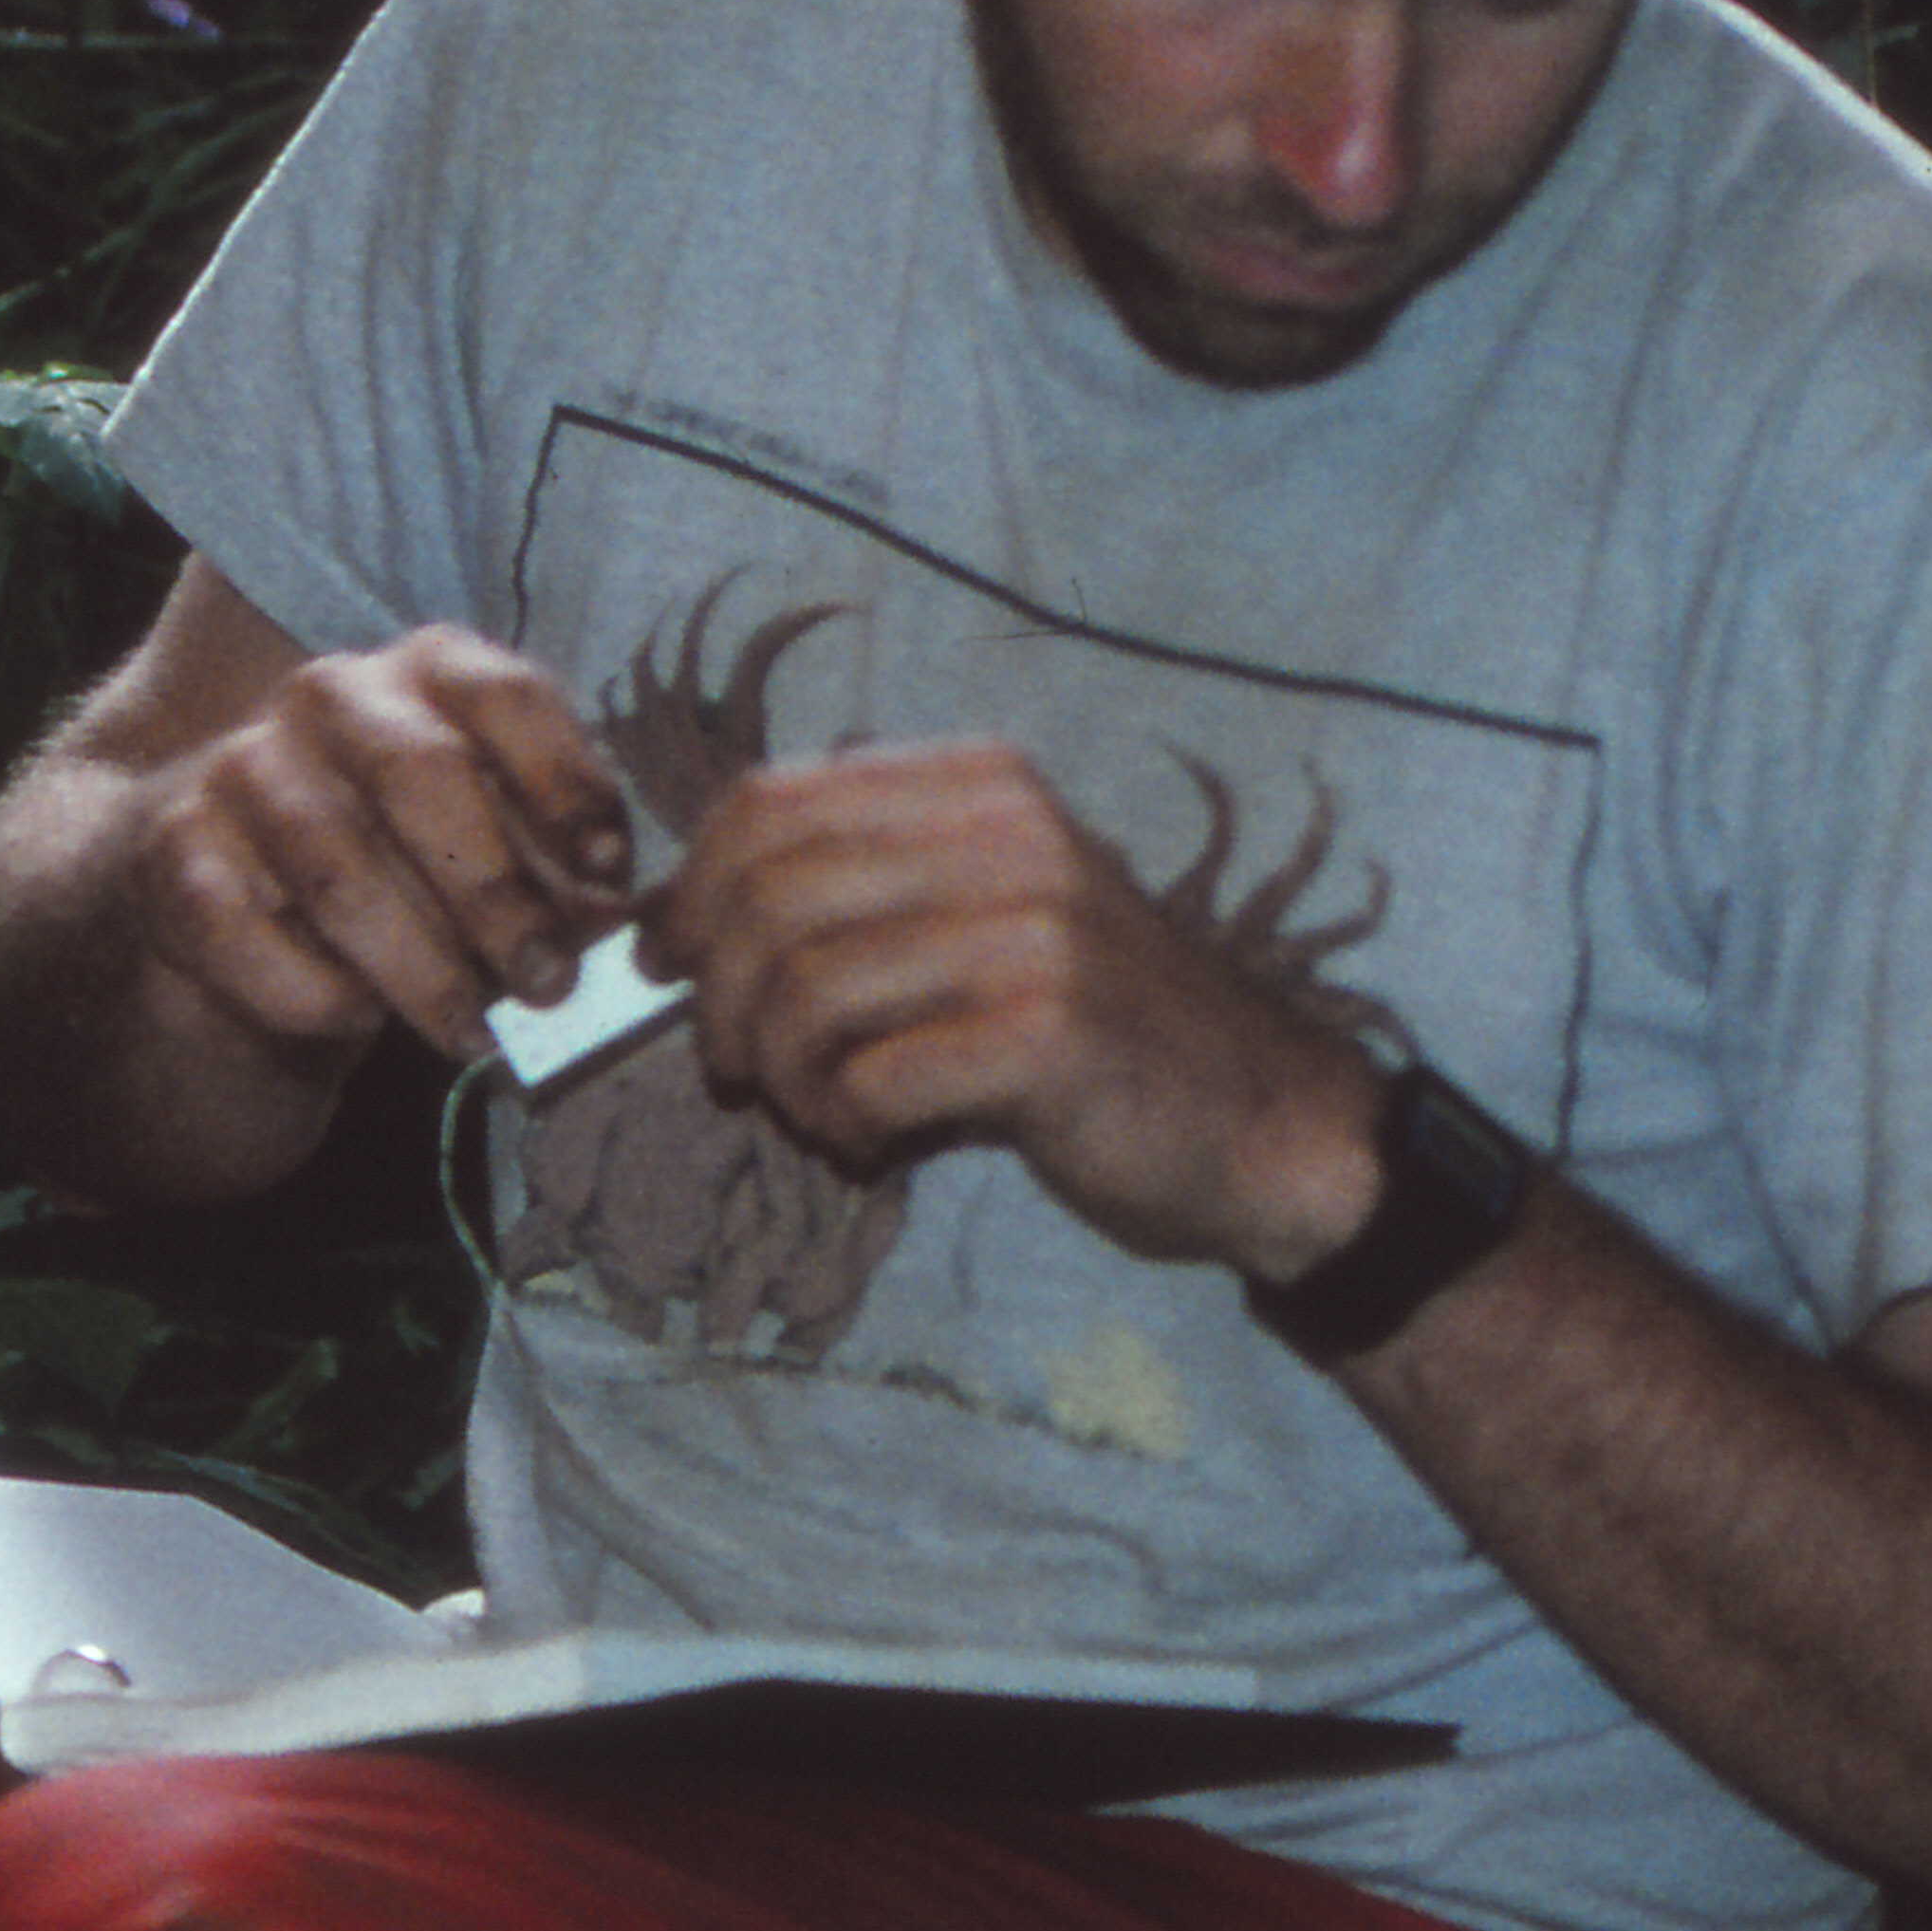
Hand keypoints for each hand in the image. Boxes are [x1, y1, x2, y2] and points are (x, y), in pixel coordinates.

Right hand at [133, 624, 638, 1063]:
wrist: (229, 883)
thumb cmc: (403, 859)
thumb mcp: (490, 838)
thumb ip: (552, 862)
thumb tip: (612, 919)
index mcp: (428, 669)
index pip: (508, 696)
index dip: (568, 786)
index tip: (608, 874)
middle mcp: (329, 693)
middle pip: (422, 776)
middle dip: (497, 893)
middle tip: (548, 985)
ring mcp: (241, 766)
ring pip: (339, 870)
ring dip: (421, 967)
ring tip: (474, 1033)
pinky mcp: (173, 850)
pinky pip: (249, 936)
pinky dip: (317, 993)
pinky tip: (358, 1019)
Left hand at [648, 741, 1383, 1273]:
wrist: (1264, 1124)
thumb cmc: (1098, 1030)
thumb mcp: (988, 919)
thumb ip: (858, 893)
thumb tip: (667, 919)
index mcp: (984, 785)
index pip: (771, 800)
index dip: (691, 888)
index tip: (668, 961)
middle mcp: (1011, 836)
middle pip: (771, 895)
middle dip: (718, 998)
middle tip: (735, 1069)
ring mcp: (1037, 931)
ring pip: (806, 991)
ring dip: (780, 1075)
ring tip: (820, 1114)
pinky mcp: (1049, 1035)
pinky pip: (871, 1079)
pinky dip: (844, 1125)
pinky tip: (877, 1145)